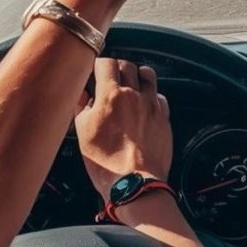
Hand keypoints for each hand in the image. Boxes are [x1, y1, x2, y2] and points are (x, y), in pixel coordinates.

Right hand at [75, 57, 172, 200]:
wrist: (135, 183)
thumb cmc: (105, 162)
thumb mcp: (82, 133)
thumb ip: (82, 107)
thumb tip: (84, 94)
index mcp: (111, 96)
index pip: (106, 63)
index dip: (99, 65)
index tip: (96, 71)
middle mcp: (134, 95)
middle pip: (127, 65)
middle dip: (117, 68)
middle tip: (111, 79)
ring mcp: (151, 105)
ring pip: (147, 75)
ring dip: (138, 76)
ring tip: (131, 85)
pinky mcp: (164, 117)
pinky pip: (160, 96)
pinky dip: (152, 96)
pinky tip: (144, 105)